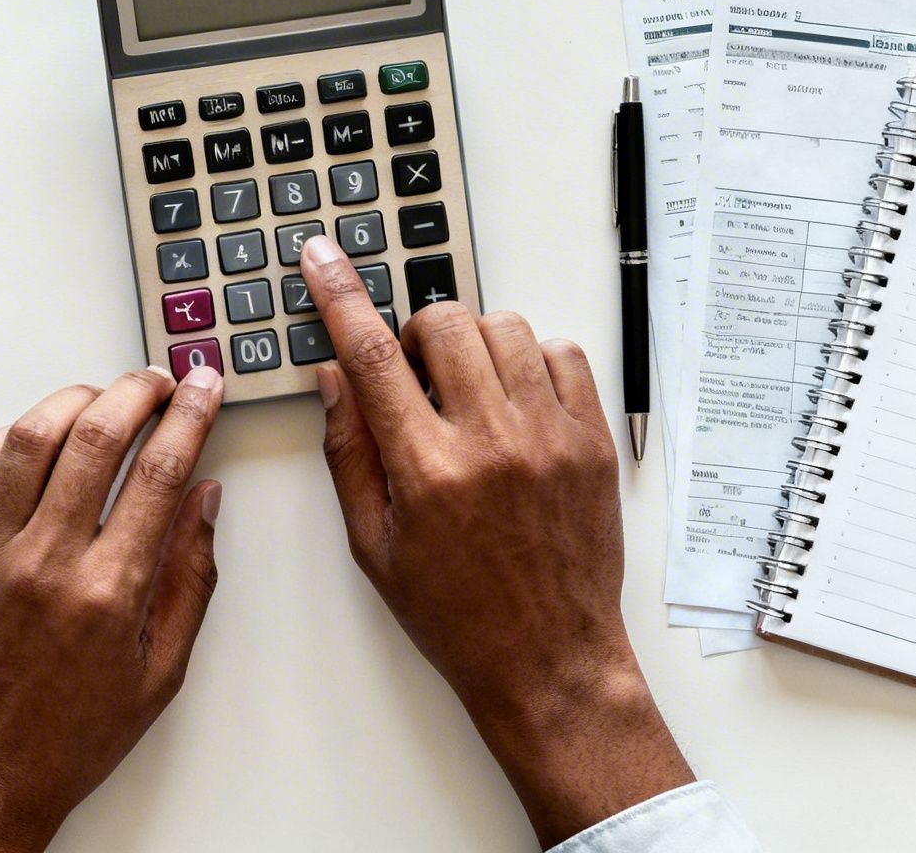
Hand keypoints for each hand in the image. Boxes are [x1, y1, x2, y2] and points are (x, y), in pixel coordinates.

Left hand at [0, 366, 225, 852]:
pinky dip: (14, 434)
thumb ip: (189, 577)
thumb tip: (204, 499)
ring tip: (105, 398)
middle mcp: (45, 562)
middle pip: (97, 436)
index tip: (205, 387)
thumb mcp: (160, 670)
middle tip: (161, 381)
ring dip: (76, 400)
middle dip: (139, 391)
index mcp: (108, 593)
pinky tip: (41, 435)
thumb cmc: (69, 735)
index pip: (159, 473)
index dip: (191, 416)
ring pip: (32, 436)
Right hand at [299, 236, 690, 847]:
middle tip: (417, 380)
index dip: (340, 295)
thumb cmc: (457, 613)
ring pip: (505, 327)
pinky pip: (563, 353)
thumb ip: (350, 452)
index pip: (372, 355)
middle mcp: (492, 442)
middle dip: (417, 335)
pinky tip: (517, 403)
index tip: (323, 256)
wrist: (550, 658)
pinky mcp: (592, 440)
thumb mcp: (374, 544)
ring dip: (475, 344)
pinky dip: (532, 361)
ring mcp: (551, 436)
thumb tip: (334, 376)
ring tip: (470, 396)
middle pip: (443, 324)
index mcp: (428, 470)